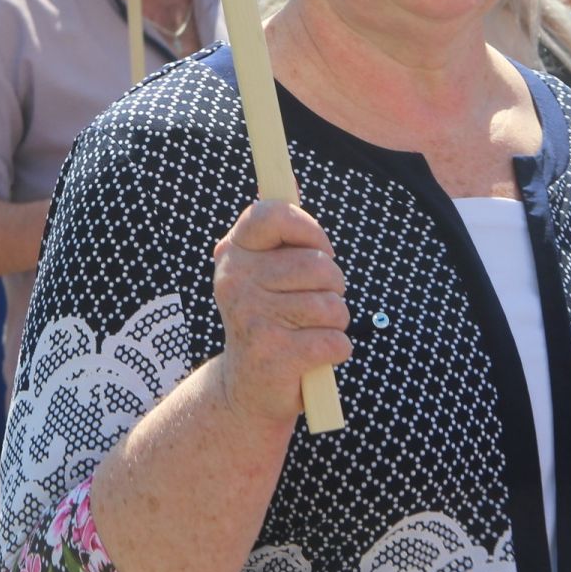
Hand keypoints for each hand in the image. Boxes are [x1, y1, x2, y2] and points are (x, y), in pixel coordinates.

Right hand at [211, 201, 350, 424]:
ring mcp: (253, 318)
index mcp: (233, 254)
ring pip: (333, 306)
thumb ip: (277, 230)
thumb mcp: (262, 272)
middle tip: (312, 305)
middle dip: (333, 288)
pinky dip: (336, 352)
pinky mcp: (275, 354)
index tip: (318, 248)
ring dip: (335, 323)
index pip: (272, 213)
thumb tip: (288, 180)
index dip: (308, 228)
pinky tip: (313, 358)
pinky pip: (337, 341)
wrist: (245, 391)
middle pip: (320, 265)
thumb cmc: (267, 320)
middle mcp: (236, 281)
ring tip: (309, 333)